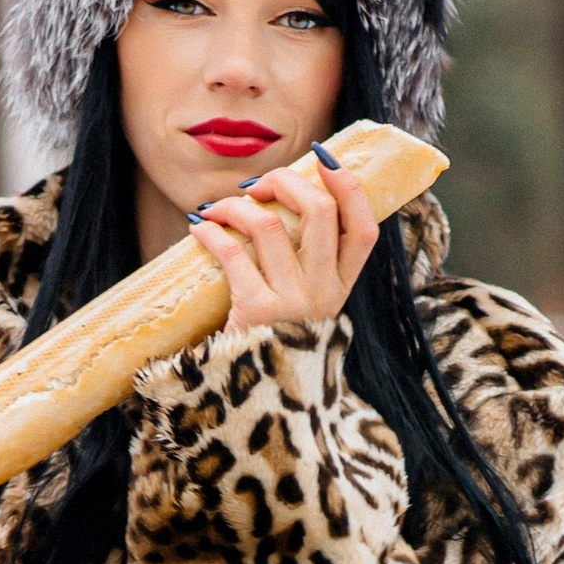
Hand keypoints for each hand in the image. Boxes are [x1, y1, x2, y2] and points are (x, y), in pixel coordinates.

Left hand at [190, 148, 380, 331]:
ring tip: (217, 209)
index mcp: (341, 289)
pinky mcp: (256, 313)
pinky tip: (199, 228)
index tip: (323, 160)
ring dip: (236, 205)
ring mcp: (293, 304)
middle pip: (319, 212)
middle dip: (285, 181)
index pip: (364, 229)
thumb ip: (307, 268)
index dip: (348, 187)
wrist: (254, 403)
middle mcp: (324, 294)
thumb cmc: (271, 345)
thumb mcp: (305, 310)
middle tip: (258, 183)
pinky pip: (233, 253)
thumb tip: (289, 204)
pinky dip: (212, 232)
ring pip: (270, 224)